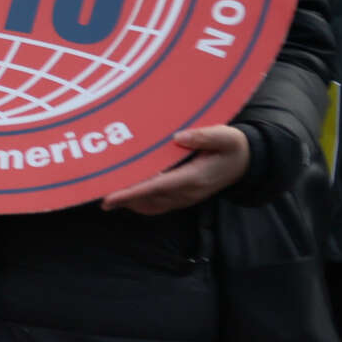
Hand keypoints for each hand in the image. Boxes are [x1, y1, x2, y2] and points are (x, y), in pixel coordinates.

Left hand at [101, 125, 251, 214]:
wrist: (246, 162)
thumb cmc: (232, 146)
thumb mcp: (226, 136)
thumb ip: (205, 135)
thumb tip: (179, 136)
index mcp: (195, 178)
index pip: (157, 187)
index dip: (132, 192)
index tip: (109, 198)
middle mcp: (187, 193)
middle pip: (148, 199)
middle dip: (122, 197)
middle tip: (95, 190)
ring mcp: (184, 199)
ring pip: (149, 205)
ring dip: (127, 201)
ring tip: (104, 191)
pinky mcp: (182, 199)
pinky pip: (155, 205)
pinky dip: (137, 201)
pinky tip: (124, 194)